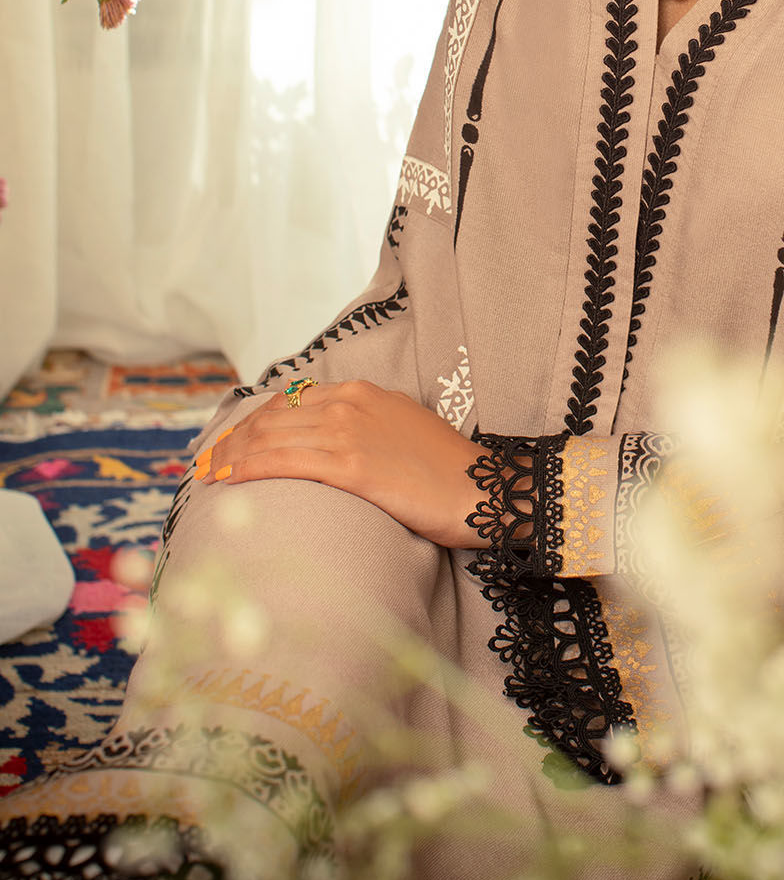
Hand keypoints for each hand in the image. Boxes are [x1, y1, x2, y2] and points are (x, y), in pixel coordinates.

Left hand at [195, 381, 485, 549]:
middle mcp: (349, 403)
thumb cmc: (444, 469)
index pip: (289, 401)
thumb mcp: (399, 428)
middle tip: (205, 461)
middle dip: (232, 439)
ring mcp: (349, 432)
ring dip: (230, 455)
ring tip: (206, 474)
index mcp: (360, 392)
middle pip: (272, 417)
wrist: (481, 487)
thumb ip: (361, 426)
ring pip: (270, 437)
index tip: (230, 441)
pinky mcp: (351, 466)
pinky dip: (248, 467)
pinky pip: (284, 461)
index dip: (253, 421)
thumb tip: (326, 444)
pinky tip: (227, 479)